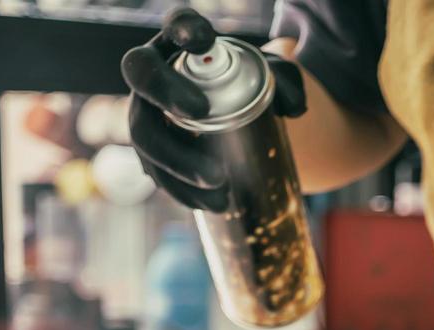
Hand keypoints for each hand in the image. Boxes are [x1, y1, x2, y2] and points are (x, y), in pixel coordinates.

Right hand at [121, 7, 305, 210]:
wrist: (238, 119)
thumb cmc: (252, 87)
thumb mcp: (276, 79)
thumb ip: (289, 82)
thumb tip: (293, 107)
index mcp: (185, 44)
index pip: (177, 23)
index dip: (183, 26)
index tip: (204, 41)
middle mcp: (156, 73)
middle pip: (140, 74)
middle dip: (165, 92)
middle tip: (201, 112)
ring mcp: (147, 113)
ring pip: (143, 134)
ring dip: (176, 160)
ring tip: (220, 182)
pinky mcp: (153, 153)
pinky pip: (156, 173)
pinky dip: (184, 192)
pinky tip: (214, 204)